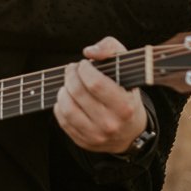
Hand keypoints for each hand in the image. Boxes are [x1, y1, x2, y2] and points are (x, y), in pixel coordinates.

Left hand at [54, 37, 147, 152]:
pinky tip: (68, 99)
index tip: (83, 65)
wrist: (130, 133)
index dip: (83, 69)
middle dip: (71, 76)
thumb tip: (89, 52)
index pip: (95, 83)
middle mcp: (110, 123)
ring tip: (68, 85)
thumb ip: (111, 49)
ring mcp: (96, 135)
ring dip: (63, 90)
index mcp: (124, 106)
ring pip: (67, 108)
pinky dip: (60, 105)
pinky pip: (62, 121)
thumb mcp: (127, 69)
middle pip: (78, 92)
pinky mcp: (83, 141)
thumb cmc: (126, 94)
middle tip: (72, 70)